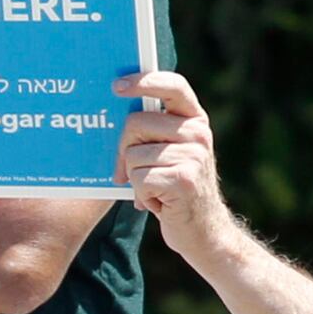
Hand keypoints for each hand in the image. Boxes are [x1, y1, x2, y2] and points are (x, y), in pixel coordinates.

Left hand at [113, 71, 236, 260]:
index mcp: (195, 120)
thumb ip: (151, 130)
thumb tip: (109, 115)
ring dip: (134, 178)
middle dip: (123, 150)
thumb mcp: (169, 153)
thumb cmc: (174, 189)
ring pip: (133, 155)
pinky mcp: (184, 179)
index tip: (118, 86)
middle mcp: (198, 133)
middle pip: (135, 123)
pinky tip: (158, 202)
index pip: (173, 86)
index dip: (144, 81)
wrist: (203, 231)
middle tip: (131, 172)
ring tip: (155, 189)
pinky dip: (140, 195)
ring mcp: (194, 155)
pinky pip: (138, 178)